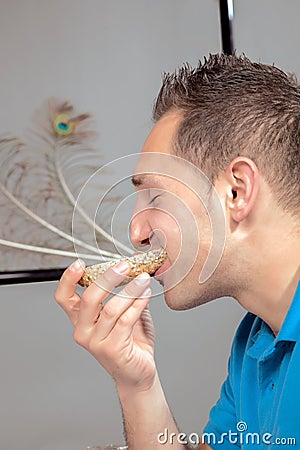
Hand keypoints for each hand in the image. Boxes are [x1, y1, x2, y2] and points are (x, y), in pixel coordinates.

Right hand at [54, 259, 156, 391]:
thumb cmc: (131, 342)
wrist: (139, 373)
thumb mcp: (123, 313)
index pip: (64, 298)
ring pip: (111, 308)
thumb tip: (133, 269)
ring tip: (143, 279)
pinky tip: (146, 295)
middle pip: (89, 298)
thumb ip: (123, 293)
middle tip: (123, 266)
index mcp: (81, 320)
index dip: (68, 279)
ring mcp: (96, 342)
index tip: (79, 263)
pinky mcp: (112, 349)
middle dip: (107, 278)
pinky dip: (138, 304)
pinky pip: (126, 320)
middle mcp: (83, 331)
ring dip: (130, 290)